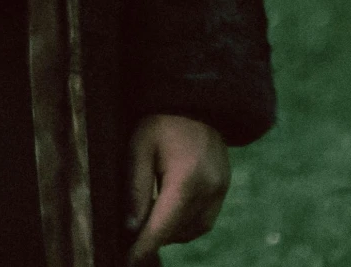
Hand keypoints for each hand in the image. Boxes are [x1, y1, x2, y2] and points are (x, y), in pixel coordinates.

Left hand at [127, 114, 229, 260]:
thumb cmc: (160, 121)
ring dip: (170, 231)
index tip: (127, 261)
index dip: (143, 248)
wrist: (194, 98)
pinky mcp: (223, 187)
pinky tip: (167, 211)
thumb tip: (131, 229)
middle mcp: (209, 190)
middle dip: (154, 238)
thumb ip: (135, 189)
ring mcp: (220, 190)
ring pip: (193, 230)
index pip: (162, 227)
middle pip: (178, 231)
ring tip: (147, 221)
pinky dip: (184, 222)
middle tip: (130, 237)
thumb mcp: (138, 148)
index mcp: (187, 180)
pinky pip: (203, 219)